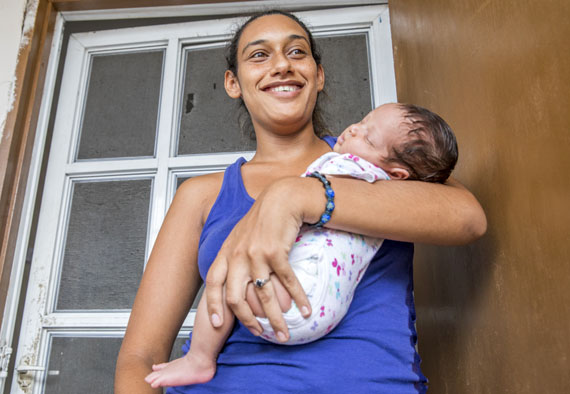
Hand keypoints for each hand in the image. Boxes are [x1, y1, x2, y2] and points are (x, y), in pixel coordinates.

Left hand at [205, 178, 313, 341]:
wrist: (281, 199)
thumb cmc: (263, 219)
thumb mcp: (240, 237)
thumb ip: (234, 257)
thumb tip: (234, 281)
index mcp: (226, 252)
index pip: (213, 283)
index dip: (212, 305)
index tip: (216, 324)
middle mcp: (237, 255)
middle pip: (236, 297)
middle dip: (247, 320)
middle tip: (258, 333)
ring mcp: (256, 254)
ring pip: (263, 295)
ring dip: (275, 318)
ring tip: (283, 333)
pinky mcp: (275, 252)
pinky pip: (286, 282)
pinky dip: (298, 298)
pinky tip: (306, 310)